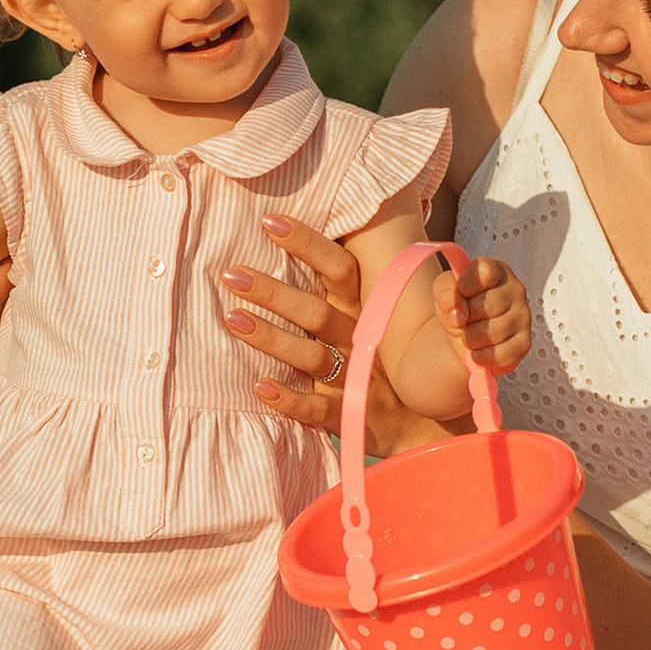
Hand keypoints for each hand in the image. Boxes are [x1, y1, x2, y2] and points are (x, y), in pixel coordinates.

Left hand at [220, 218, 447, 456]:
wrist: (419, 426)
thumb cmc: (380, 364)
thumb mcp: (369, 322)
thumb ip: (335, 293)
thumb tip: (291, 246)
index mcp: (363, 311)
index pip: (339, 268)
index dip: (307, 243)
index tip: (269, 222)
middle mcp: (358, 340)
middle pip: (315, 311)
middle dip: (273, 292)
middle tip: (231, 275)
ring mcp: (354, 379)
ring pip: (310, 356)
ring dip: (271, 338)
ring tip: (231, 319)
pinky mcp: (347, 416)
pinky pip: (314, 408)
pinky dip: (287, 399)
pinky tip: (258, 386)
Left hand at [436, 254, 529, 376]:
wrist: (462, 337)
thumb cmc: (458, 308)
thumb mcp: (443, 293)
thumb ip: (445, 290)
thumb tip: (459, 313)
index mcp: (497, 271)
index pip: (484, 272)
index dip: (465, 287)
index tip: (461, 294)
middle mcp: (516, 290)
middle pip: (488, 305)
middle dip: (467, 318)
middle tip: (465, 319)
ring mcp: (524, 317)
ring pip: (492, 332)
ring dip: (471, 339)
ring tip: (471, 334)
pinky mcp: (524, 343)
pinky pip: (501, 354)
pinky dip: (482, 356)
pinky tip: (478, 351)